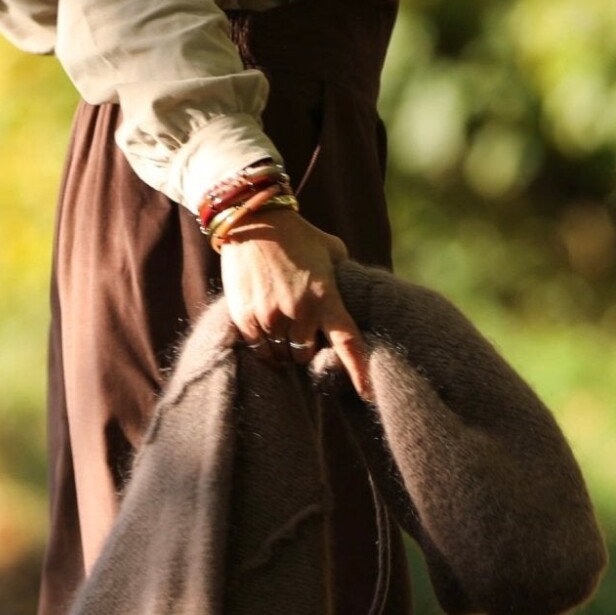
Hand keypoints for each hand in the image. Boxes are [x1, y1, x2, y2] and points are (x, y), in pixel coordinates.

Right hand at [217, 206, 373, 402]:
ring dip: (287, 349)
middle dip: (310, 348)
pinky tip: (268, 329)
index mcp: (325, 297)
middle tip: (306, 328)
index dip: (359, 371)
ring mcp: (269, 318)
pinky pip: (261, 352)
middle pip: (308, 356)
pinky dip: (267, 348)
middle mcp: (298, 312)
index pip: (347, 342)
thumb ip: (346, 277)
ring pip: (284, 357)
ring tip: (285, 324)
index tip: (370, 393)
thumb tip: (359, 298)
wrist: (252, 221)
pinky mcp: (245, 319)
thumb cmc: (298, 236)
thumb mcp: (333, 250)